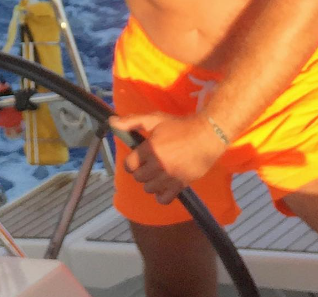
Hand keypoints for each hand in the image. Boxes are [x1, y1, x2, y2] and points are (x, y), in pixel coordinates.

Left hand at [110, 112, 225, 204]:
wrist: (206, 135)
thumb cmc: (179, 126)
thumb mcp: (154, 119)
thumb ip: (132, 121)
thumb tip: (111, 122)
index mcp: (150, 149)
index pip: (129, 165)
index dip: (131, 161)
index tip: (137, 158)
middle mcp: (158, 165)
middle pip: (138, 177)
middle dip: (141, 170)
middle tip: (149, 163)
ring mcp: (170, 177)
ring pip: (149, 189)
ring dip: (150, 182)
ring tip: (158, 172)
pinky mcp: (181, 185)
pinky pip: (163, 199)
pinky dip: (161, 195)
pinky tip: (164, 185)